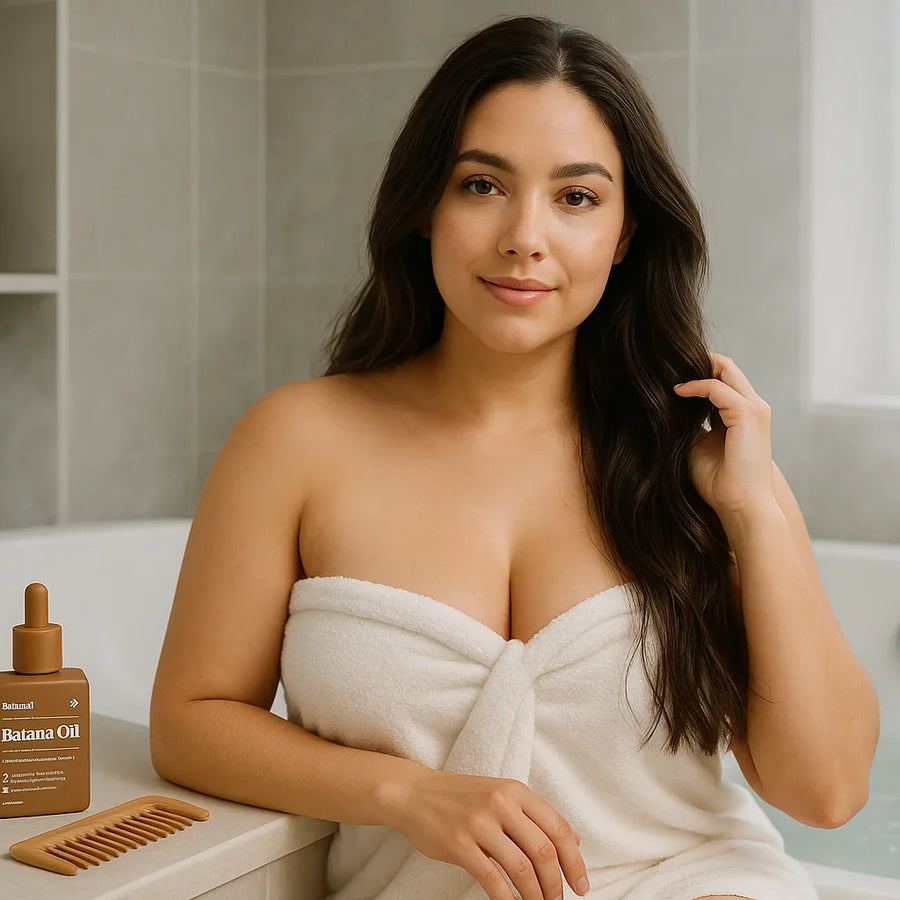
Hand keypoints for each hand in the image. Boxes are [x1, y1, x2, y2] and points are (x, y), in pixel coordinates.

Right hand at [389, 768, 588, 899]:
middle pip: (543, 851)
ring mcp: (479, 823)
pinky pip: (491, 879)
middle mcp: (501, 803)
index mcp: (516, 791)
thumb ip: (536, 816)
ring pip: (521, 867)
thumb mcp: (502, 795)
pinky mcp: (459, 844)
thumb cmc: (462, 797)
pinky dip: (507, 899)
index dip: (575, 860)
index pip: (558, 828)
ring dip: (535, 896)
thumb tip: (575, 840)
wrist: (415, 793)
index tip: (581, 885)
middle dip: (556, 884)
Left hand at [673, 352, 774, 515]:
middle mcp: (753, 407)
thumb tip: (668, 410)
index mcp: (743, 414)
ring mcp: (754, 408)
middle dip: (699, 360)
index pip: (724, 379)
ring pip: (725, 370)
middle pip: (727, 367)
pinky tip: (677, 391)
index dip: (699, 372)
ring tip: (670, 371)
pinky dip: (695, 386)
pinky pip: (717, 387)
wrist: (738, 504)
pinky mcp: (748, 414)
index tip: (671, 373)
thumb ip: (690, 424)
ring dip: (697, 368)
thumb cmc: (718, 481)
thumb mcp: (698, 445)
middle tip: (669, 362)